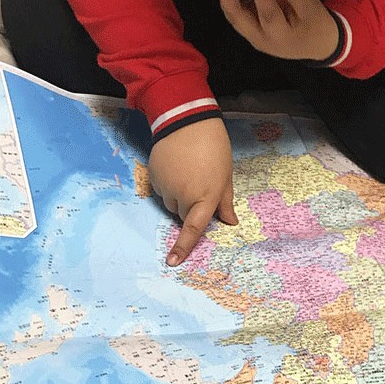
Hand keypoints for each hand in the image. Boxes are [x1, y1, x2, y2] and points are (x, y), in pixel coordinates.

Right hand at [148, 118, 236, 266]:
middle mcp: (184, 195)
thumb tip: (230, 222)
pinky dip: (167, 184)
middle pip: (183, 214)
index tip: (173, 262)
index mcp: (206, 197)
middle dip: (190, 206)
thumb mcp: (226, 175)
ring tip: (187, 170)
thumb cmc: (213, 148)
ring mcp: (167, 186)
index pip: (194, 229)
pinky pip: (160, 190)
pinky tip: (175, 166)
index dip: (184, 247)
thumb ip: (225, 202)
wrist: (187, 121)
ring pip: (171, 203)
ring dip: (178, 195)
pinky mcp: (154, 176)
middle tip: (199, 183)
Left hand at [218, 0, 338, 61]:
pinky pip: (236, 10)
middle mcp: (260, 38)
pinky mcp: (249, 28)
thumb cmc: (316, 25)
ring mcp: (252, 35)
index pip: (266, 13)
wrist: (317, 45)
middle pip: (236, 16)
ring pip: (232, 12)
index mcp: (280, 36)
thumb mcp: (310, 4)